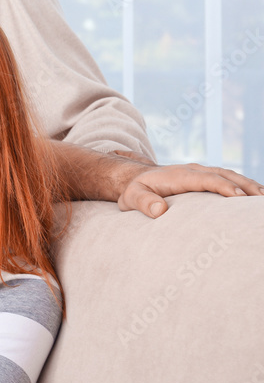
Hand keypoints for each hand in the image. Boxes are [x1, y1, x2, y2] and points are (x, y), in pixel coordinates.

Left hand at [118, 163, 263, 217]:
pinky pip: (228, 178)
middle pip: (224, 175)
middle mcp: (193, 171)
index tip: (237, 196)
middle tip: (261, 200)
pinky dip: (244, 185)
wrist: (135, 178)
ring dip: (249, 185)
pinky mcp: (205, 177)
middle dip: (244, 186)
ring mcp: (201, 172)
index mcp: (179, 175)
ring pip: (230, 175)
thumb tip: (159, 211)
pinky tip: (257, 196)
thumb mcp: (132, 197)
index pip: (205, 179)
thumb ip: (143, 203)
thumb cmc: (135, 191)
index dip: (221, 186)